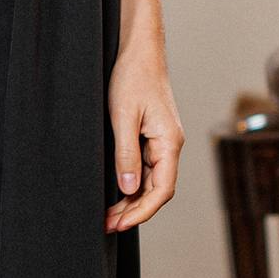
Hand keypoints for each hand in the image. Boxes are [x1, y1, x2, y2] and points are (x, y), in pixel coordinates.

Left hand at [106, 41, 183, 231]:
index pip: (162, 190)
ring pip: (151, 182)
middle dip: (134, 211)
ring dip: (131, 200)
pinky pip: (145, 168)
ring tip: (108, 215)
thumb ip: (126, 155)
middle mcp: (170, 145)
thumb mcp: (123, 117)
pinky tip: (116, 193)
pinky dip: (131, 184)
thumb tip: (129, 188)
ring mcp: (162, 142)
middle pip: (157, 190)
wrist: (139, 52)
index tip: (120, 224)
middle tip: (107, 225)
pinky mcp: (153, 137)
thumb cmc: (132, 78)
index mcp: (169, 142)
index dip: (142, 211)